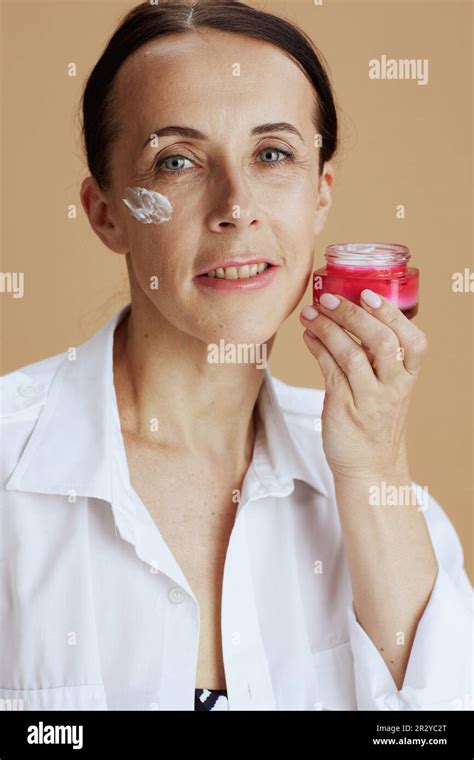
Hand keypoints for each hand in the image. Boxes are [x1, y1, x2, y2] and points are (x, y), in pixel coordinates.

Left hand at [299, 289, 427, 481]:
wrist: (370, 467)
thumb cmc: (375, 421)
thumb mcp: (388, 388)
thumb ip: (378, 357)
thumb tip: (351, 314)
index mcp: (408, 378)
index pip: (413, 340)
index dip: (392, 313)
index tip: (368, 293)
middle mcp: (394, 387)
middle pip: (382, 341)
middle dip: (353, 314)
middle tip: (329, 298)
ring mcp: (370, 400)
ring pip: (352, 354)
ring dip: (328, 328)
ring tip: (310, 313)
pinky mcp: (344, 409)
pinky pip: (330, 371)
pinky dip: (317, 348)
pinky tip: (308, 335)